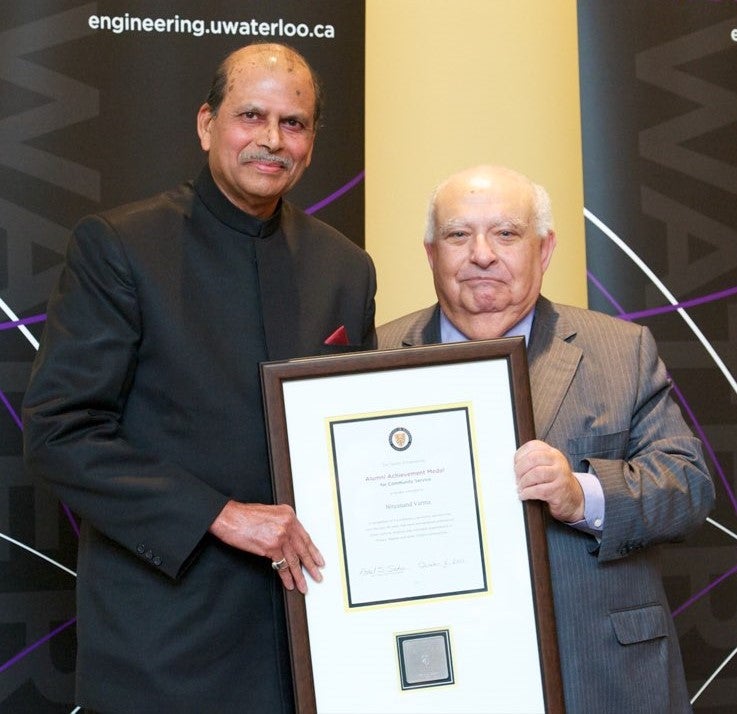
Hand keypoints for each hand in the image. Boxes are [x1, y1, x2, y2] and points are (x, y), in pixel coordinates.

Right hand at [209, 500, 323, 593]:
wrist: (228, 517)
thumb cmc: (244, 516)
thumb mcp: (270, 513)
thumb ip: (282, 525)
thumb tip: (289, 540)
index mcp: (288, 514)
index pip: (304, 536)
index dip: (313, 550)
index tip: (318, 560)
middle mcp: (287, 524)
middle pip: (302, 548)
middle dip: (311, 565)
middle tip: (318, 575)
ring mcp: (280, 536)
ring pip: (293, 559)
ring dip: (299, 575)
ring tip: (304, 586)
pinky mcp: (270, 547)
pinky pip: (281, 565)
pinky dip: (286, 576)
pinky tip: (289, 584)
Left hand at [514, 440, 583, 523]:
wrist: (573, 498)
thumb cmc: (554, 482)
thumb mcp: (547, 466)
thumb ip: (533, 462)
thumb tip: (512, 465)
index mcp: (552, 453)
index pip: (533, 446)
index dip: (520, 455)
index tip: (515, 464)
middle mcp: (558, 461)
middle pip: (533, 458)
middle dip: (520, 469)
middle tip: (516, 478)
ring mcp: (560, 475)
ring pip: (536, 473)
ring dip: (523, 482)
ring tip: (520, 487)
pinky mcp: (559, 490)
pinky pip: (539, 490)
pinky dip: (527, 493)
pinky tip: (524, 495)